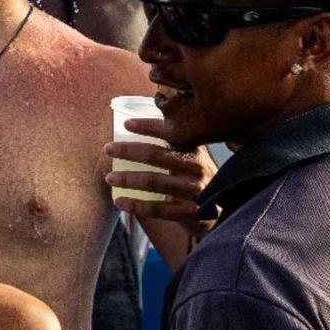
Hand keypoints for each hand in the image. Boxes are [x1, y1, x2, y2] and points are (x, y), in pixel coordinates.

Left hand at [105, 116, 218, 242]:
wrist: (222, 213)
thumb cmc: (197, 180)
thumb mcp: (192, 158)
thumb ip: (175, 143)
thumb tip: (146, 116)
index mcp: (194, 150)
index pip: (170, 134)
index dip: (148, 127)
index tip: (126, 124)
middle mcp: (195, 168)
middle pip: (156, 155)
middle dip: (128, 150)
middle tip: (107, 148)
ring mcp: (193, 191)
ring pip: (153, 181)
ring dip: (127, 178)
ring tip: (109, 177)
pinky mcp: (189, 212)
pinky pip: (157, 208)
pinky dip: (136, 205)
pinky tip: (119, 202)